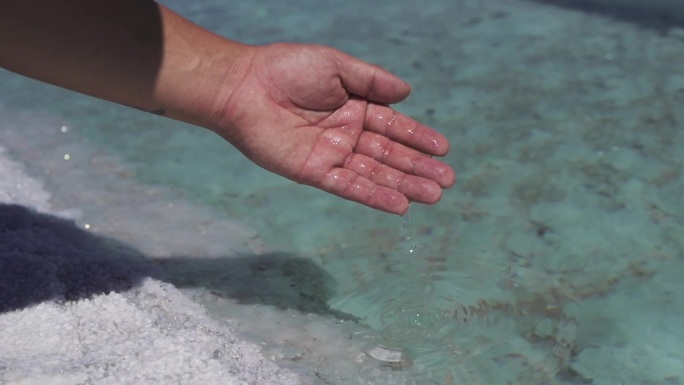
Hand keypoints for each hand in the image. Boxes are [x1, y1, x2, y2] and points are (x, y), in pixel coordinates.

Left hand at [213, 43, 454, 214]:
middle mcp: (347, 134)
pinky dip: (373, 196)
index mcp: (355, 107)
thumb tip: (408, 92)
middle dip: (418, 167)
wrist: (243, 87)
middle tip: (446, 181)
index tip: (444, 148)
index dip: (418, 137)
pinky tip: (399, 205)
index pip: (394, 126)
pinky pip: (349, 186)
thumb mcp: (336, 65)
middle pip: (389, 154)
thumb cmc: (286, 69)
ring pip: (375, 173)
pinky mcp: (314, 172)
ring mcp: (332, 155)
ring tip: (433, 195)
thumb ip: (371, 80)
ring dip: (404, 185)